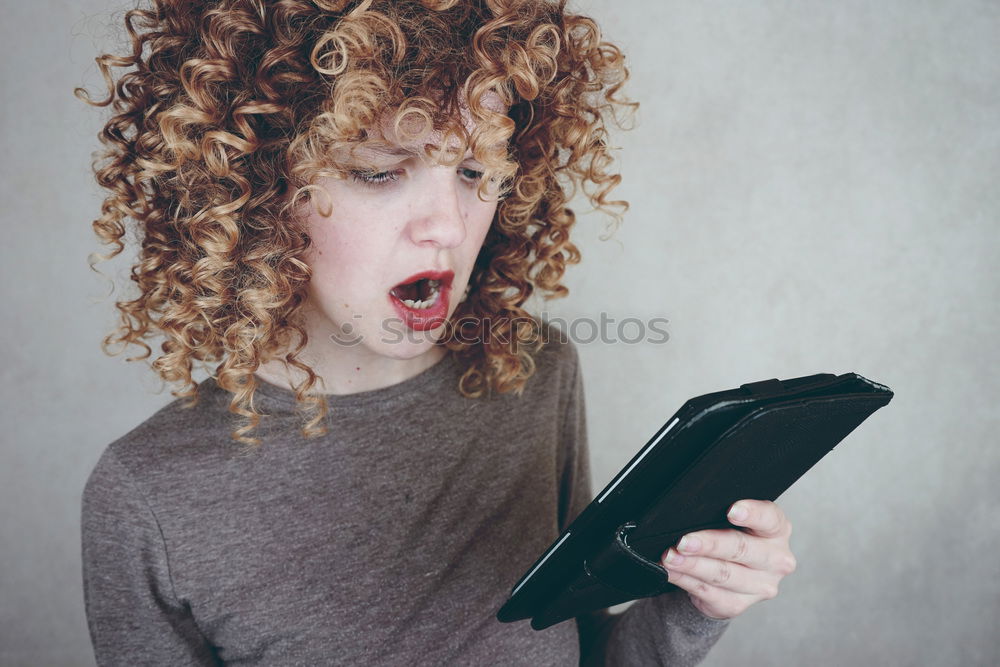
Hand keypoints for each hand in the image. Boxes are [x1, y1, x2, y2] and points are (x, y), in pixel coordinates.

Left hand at [660, 499, 795, 619]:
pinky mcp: (737, 604)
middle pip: (741, 549)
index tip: (731, 511)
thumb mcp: (736, 521)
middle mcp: (775, 560)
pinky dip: (685, 580)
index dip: (751, 514)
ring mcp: (760, 586)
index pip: (769, 519)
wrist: (730, 575)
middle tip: (683, 541)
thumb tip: (693, 509)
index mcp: (777, 531)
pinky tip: (671, 572)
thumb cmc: (732, 536)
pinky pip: (708, 592)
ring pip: (722, 574)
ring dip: (692, 565)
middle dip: (709, 545)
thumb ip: (722, 512)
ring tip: (670, 557)